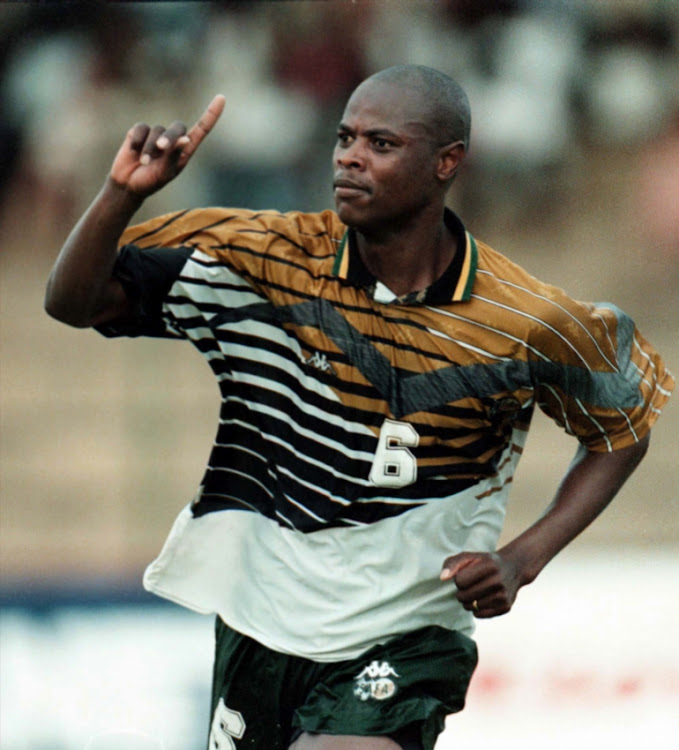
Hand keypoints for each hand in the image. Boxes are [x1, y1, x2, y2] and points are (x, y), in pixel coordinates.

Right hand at [109, 94, 225, 197]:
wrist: (127, 184)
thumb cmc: (150, 182)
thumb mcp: (164, 173)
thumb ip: (173, 156)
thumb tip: (186, 139)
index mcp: (185, 151)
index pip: (201, 130)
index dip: (211, 114)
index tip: (221, 98)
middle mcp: (173, 140)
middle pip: (178, 128)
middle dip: (170, 137)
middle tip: (161, 148)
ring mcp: (156, 134)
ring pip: (157, 130)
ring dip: (149, 147)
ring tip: (144, 162)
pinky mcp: (140, 132)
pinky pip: (141, 128)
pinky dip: (137, 140)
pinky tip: (133, 152)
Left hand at [440, 551, 520, 617]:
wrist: (513, 568)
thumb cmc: (485, 562)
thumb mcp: (469, 556)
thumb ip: (452, 563)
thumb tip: (442, 578)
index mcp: (489, 566)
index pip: (459, 581)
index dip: (459, 578)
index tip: (467, 574)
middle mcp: (498, 581)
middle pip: (463, 596)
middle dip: (461, 591)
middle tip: (470, 584)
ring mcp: (503, 596)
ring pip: (470, 607)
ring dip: (468, 601)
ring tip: (476, 591)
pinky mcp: (505, 608)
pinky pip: (479, 615)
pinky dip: (476, 609)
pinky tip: (482, 599)